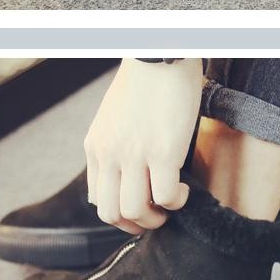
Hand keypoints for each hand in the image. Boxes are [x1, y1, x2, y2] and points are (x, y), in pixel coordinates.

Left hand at [84, 59, 202, 233]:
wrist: (160, 54)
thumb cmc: (146, 82)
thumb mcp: (115, 117)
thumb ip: (115, 145)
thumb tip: (128, 174)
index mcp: (95, 146)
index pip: (97, 200)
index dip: (120, 214)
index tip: (140, 208)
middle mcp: (109, 153)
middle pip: (111, 214)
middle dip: (135, 225)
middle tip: (156, 217)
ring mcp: (134, 154)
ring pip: (135, 211)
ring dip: (156, 217)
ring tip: (171, 205)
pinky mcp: (162, 151)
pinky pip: (166, 197)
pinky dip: (177, 202)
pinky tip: (184, 190)